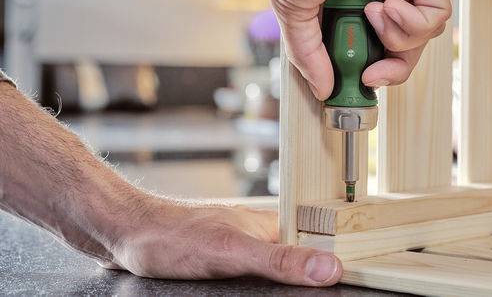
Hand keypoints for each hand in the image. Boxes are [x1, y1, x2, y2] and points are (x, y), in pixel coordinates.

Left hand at [105, 200, 341, 285]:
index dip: (331, 268)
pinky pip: (249, 279)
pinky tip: (248, 294)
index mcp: (272, 225)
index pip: (317, 248)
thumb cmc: (171, 236)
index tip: (345, 286)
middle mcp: (259, 234)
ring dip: (277, 289)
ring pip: (272, 275)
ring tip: (293, 292)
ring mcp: (239, 247)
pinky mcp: (220, 261)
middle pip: (296, 265)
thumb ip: (280, 262)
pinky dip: (252, 290)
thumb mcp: (232, 253)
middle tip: (318, 293)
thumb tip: (330, 268)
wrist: (122, 232)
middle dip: (304, 284)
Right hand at [234, 0, 451, 99]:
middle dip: (390, 70)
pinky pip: (436, 13)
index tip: (352, 83)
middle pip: (401, 48)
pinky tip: (387, 8)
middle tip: (369, 75)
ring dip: (398, 41)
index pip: (370, 48)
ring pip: (421, 36)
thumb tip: (322, 88)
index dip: (367, 71)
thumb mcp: (293, 10)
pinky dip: (414, 23)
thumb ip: (309, 53)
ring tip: (372, 15)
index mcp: (347, 1)